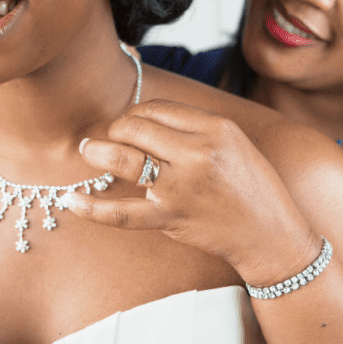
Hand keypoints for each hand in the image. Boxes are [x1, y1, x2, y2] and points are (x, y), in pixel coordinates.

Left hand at [67, 99, 321, 285]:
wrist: (270, 234)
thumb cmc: (253, 186)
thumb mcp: (235, 142)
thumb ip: (195, 127)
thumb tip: (146, 116)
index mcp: (216, 128)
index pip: (159, 108)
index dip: (137, 113)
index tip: (132, 122)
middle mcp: (197, 153)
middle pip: (137, 126)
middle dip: (117, 128)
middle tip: (111, 136)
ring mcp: (181, 187)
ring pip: (125, 159)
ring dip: (98, 151)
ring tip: (87, 149)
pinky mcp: (170, 218)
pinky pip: (122, 212)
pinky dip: (92, 207)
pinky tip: (72, 199)